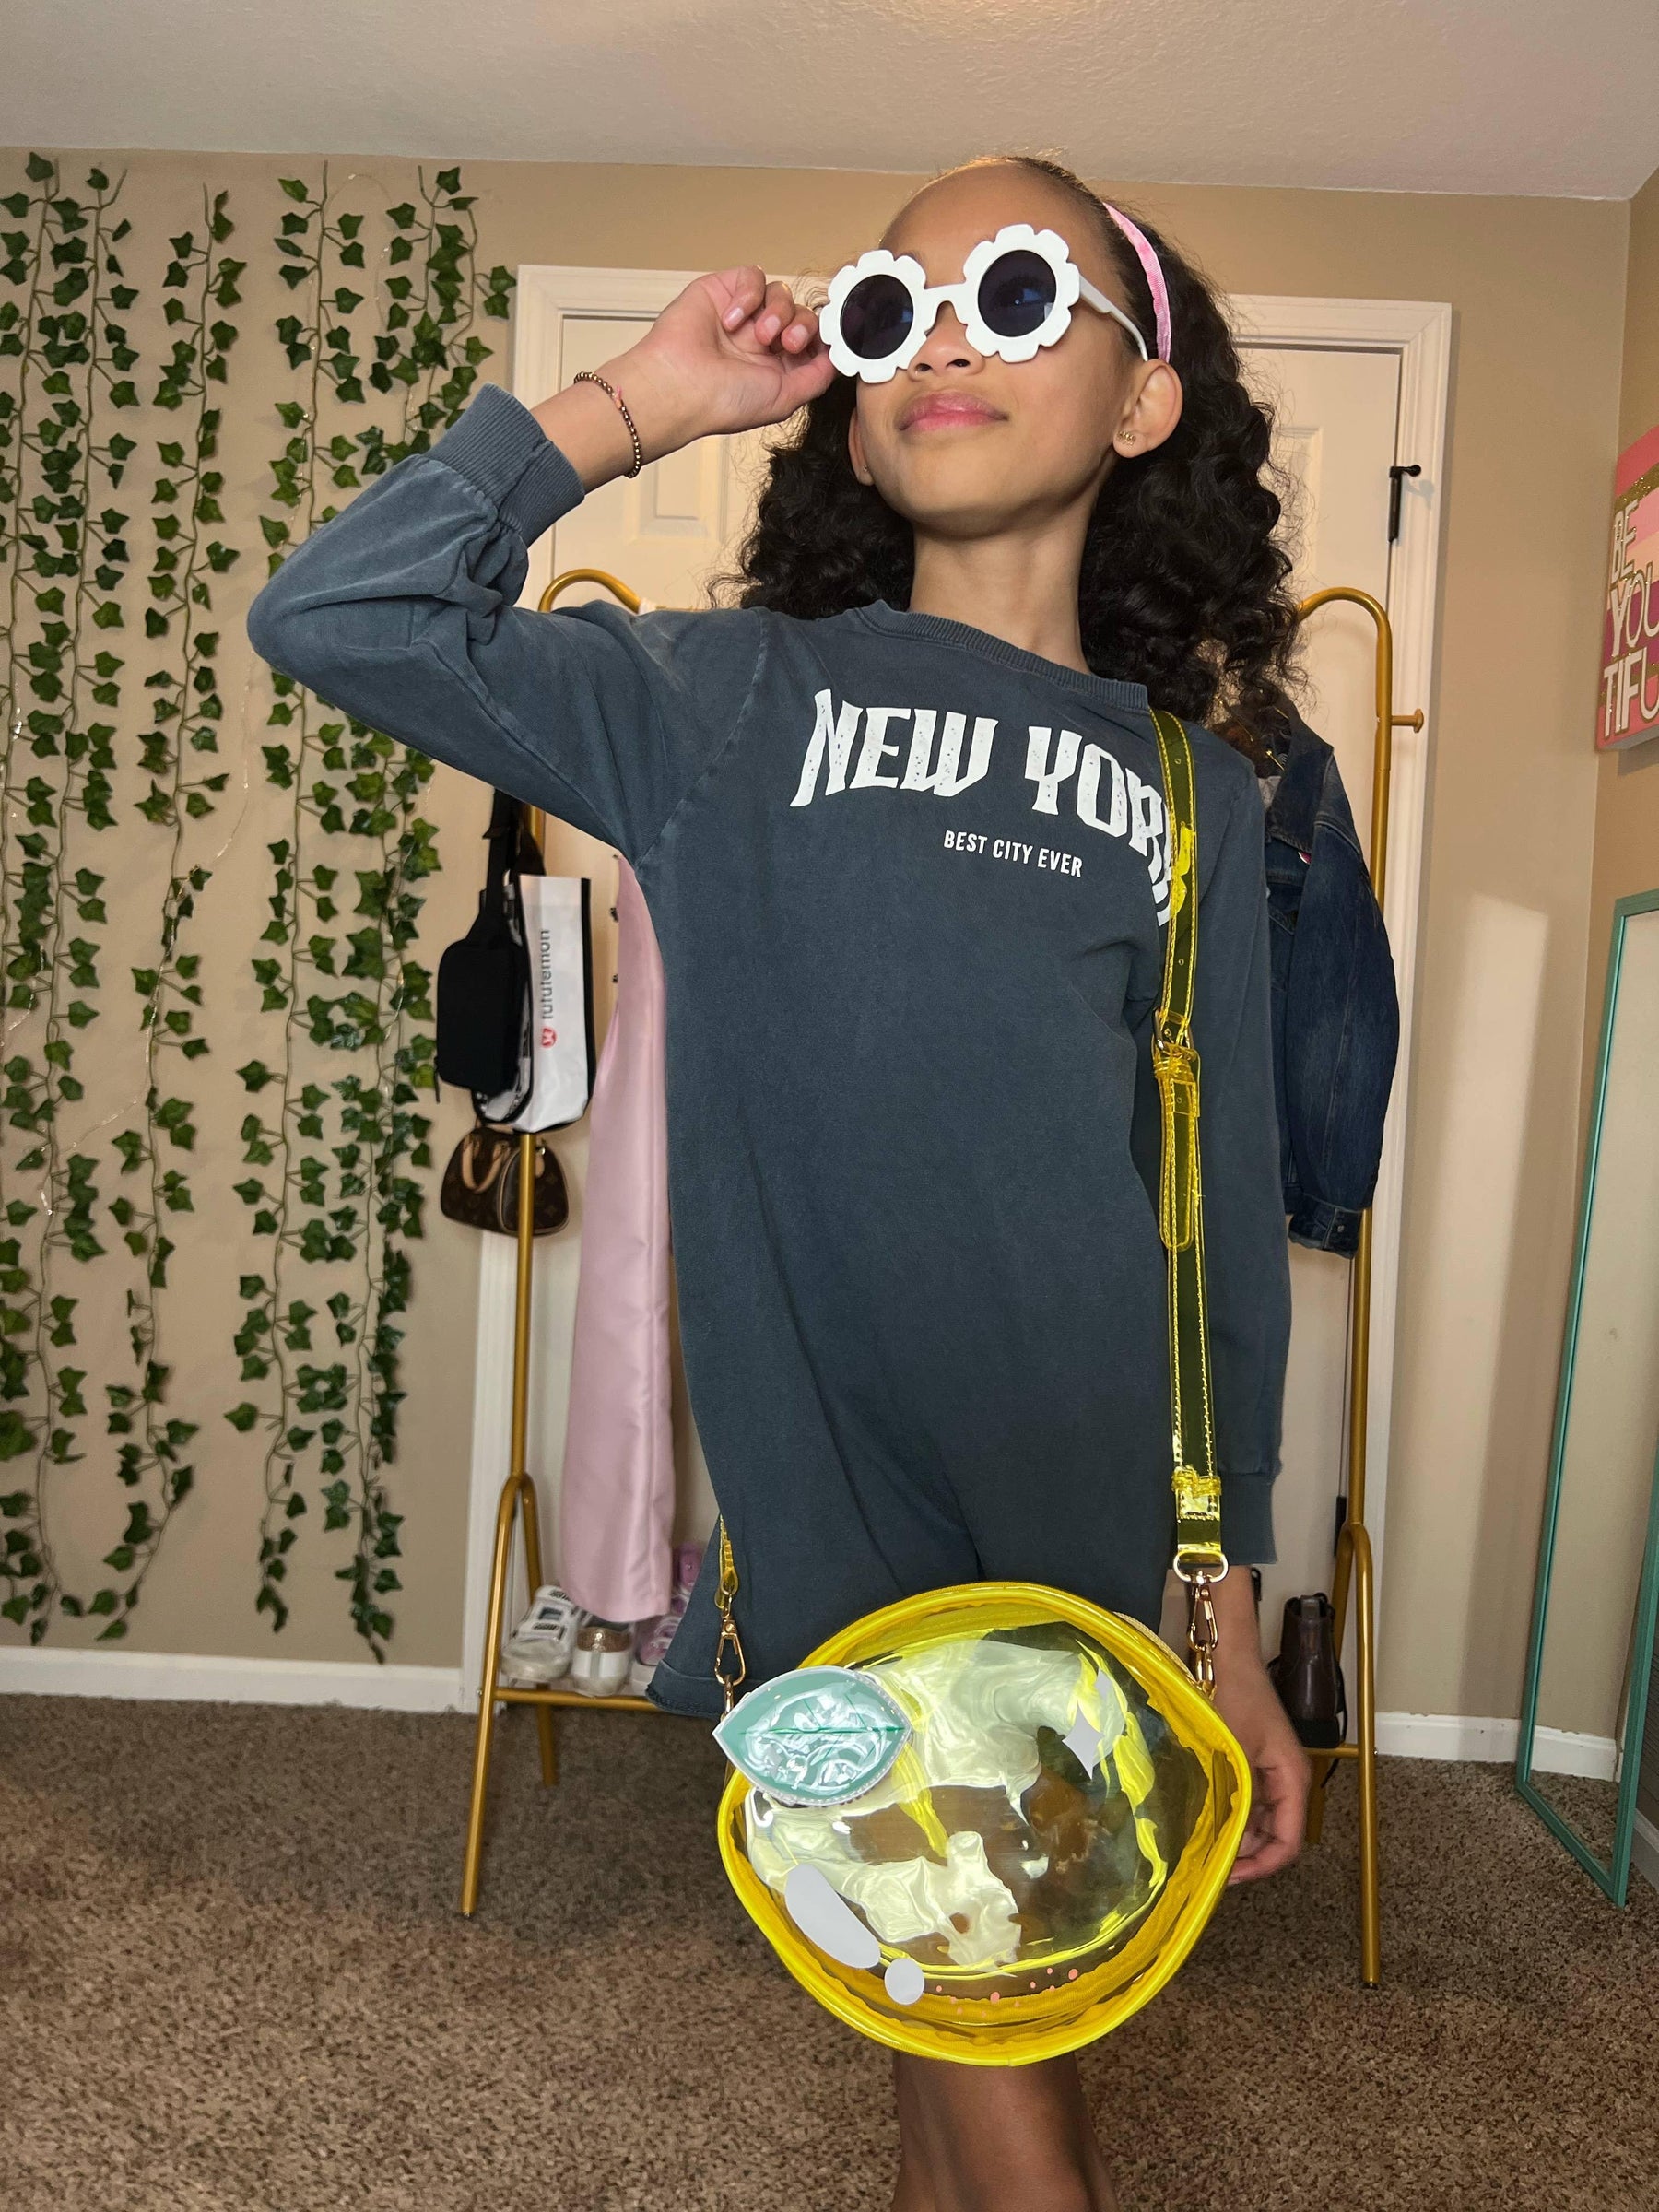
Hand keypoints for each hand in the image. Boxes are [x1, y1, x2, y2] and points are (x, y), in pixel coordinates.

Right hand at [631, 265, 835, 441]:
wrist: (678, 386)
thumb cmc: (722, 401)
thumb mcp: (785, 399)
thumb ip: (817, 377)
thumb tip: (840, 357)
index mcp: (778, 366)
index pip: (814, 340)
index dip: (824, 337)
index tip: (829, 339)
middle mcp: (762, 340)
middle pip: (803, 314)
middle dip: (802, 327)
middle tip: (786, 343)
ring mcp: (744, 315)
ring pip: (781, 293)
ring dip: (777, 312)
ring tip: (757, 335)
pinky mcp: (724, 291)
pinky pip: (752, 278)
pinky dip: (748, 296)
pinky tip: (732, 321)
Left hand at [1203, 1572, 1308, 1883]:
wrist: (1227, 1652)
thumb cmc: (1234, 1695)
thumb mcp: (1233, 1752)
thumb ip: (1232, 1798)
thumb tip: (1222, 1844)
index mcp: (1292, 1779)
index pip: (1288, 1843)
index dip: (1261, 1866)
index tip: (1229, 1876)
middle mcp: (1284, 1779)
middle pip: (1272, 1835)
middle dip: (1244, 1853)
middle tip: (1207, 1864)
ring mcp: (1267, 1769)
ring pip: (1256, 1819)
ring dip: (1233, 1833)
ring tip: (1200, 1843)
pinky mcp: (1250, 1759)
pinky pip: (1244, 1799)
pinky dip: (1227, 1811)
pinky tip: (1201, 1815)